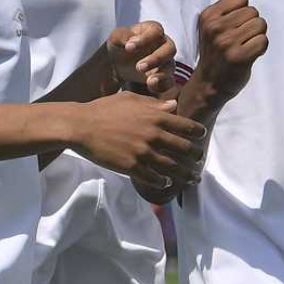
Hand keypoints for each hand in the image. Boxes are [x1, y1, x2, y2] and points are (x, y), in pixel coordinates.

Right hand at [67, 93, 207, 193]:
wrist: (81, 126)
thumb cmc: (104, 109)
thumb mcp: (130, 100)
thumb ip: (154, 104)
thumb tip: (174, 106)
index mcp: (155, 117)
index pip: (186, 126)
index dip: (197, 133)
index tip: (202, 137)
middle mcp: (153, 135)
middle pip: (184, 149)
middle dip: (196, 157)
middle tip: (199, 161)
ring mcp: (143, 152)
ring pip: (172, 167)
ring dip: (185, 175)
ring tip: (193, 179)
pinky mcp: (131, 166)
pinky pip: (153, 178)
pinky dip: (163, 182)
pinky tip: (166, 183)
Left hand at [106, 21, 176, 95]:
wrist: (116, 61)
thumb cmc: (119, 44)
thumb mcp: (117, 37)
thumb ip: (123, 36)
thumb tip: (130, 42)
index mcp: (153, 30)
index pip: (156, 32)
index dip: (145, 40)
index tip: (128, 48)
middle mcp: (164, 44)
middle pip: (170, 49)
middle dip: (156, 59)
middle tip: (138, 67)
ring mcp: (166, 60)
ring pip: (170, 67)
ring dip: (161, 75)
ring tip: (148, 81)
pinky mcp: (164, 76)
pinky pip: (169, 82)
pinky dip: (162, 85)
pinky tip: (150, 87)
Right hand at [193, 0, 268, 101]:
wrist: (209, 82)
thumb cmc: (214, 51)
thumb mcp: (213, 23)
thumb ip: (228, 2)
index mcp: (209, 16)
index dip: (243, 10)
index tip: (235, 23)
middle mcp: (216, 28)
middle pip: (253, 12)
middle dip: (251, 24)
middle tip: (240, 38)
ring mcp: (227, 43)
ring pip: (260, 24)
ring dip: (257, 35)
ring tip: (246, 45)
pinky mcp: (239, 58)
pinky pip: (263, 41)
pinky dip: (261, 47)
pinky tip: (250, 53)